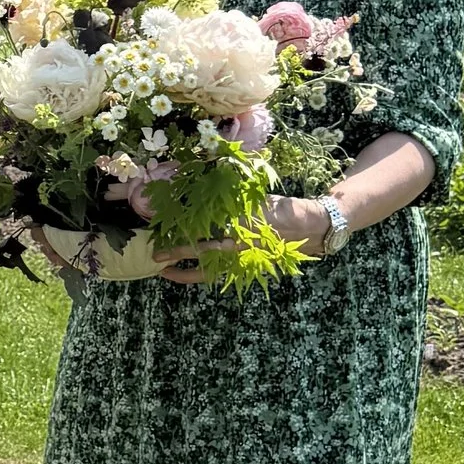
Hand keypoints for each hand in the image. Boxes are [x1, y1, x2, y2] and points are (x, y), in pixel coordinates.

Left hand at [153, 193, 336, 287]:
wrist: (308, 227)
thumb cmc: (279, 207)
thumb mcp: (253, 196)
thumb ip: (229, 196)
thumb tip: (201, 187)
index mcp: (241, 223)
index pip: (206, 226)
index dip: (182, 227)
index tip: (163, 226)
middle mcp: (241, 243)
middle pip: (203, 250)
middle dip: (177, 252)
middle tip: (155, 254)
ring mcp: (243, 258)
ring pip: (209, 271)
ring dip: (185, 273)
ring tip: (164, 273)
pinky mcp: (247, 267)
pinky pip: (220, 274)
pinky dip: (202, 275)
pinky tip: (185, 274)